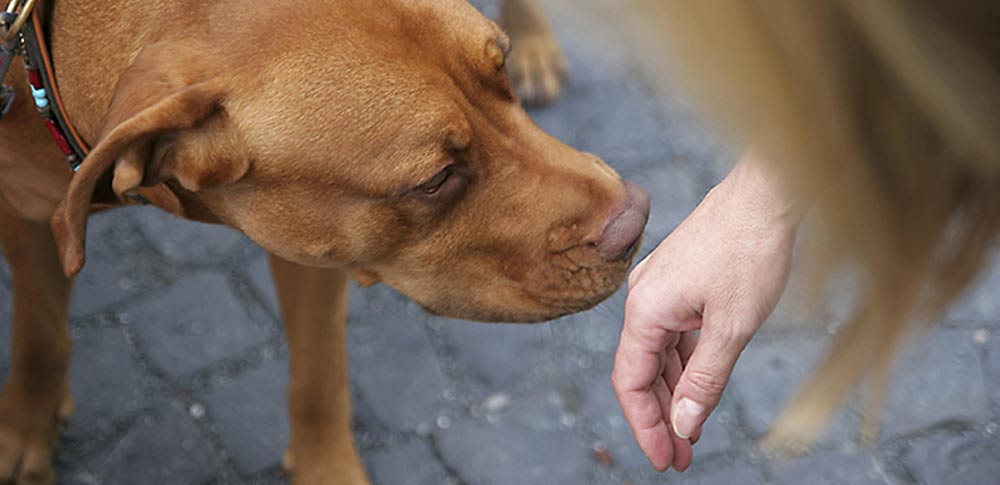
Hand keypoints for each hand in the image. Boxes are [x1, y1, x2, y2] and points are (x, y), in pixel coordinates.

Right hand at [612, 155, 799, 470]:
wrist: (767, 193)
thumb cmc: (750, 250)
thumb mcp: (732, 328)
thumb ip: (704, 381)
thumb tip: (684, 425)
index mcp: (645, 310)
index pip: (631, 382)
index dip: (645, 425)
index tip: (665, 460)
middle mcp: (644, 299)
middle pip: (642, 371)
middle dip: (661, 417)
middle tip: (681, 458)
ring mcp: (661, 289)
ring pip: (659, 354)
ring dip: (675, 394)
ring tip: (691, 435)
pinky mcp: (680, 282)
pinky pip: (675, 334)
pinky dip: (685, 365)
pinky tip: (698, 390)